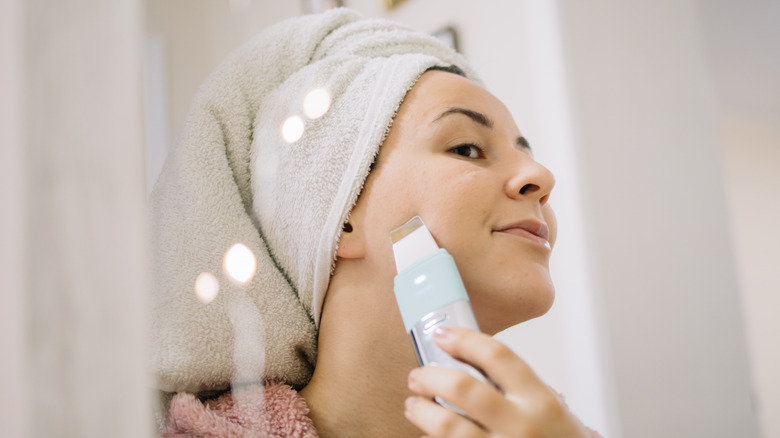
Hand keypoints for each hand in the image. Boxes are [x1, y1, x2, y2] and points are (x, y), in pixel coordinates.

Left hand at [404, 327, 592, 437]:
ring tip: (414, 405)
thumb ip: (516, 388)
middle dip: (431, 377)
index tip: (443, 334)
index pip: (497, 355)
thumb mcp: (550, 410)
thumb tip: (467, 361)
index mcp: (540, 401)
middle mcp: (522, 425)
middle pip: (464, 388)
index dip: (464, 339)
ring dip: (422, 411)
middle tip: (418, 376)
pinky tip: (428, 435)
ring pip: (447, 425)